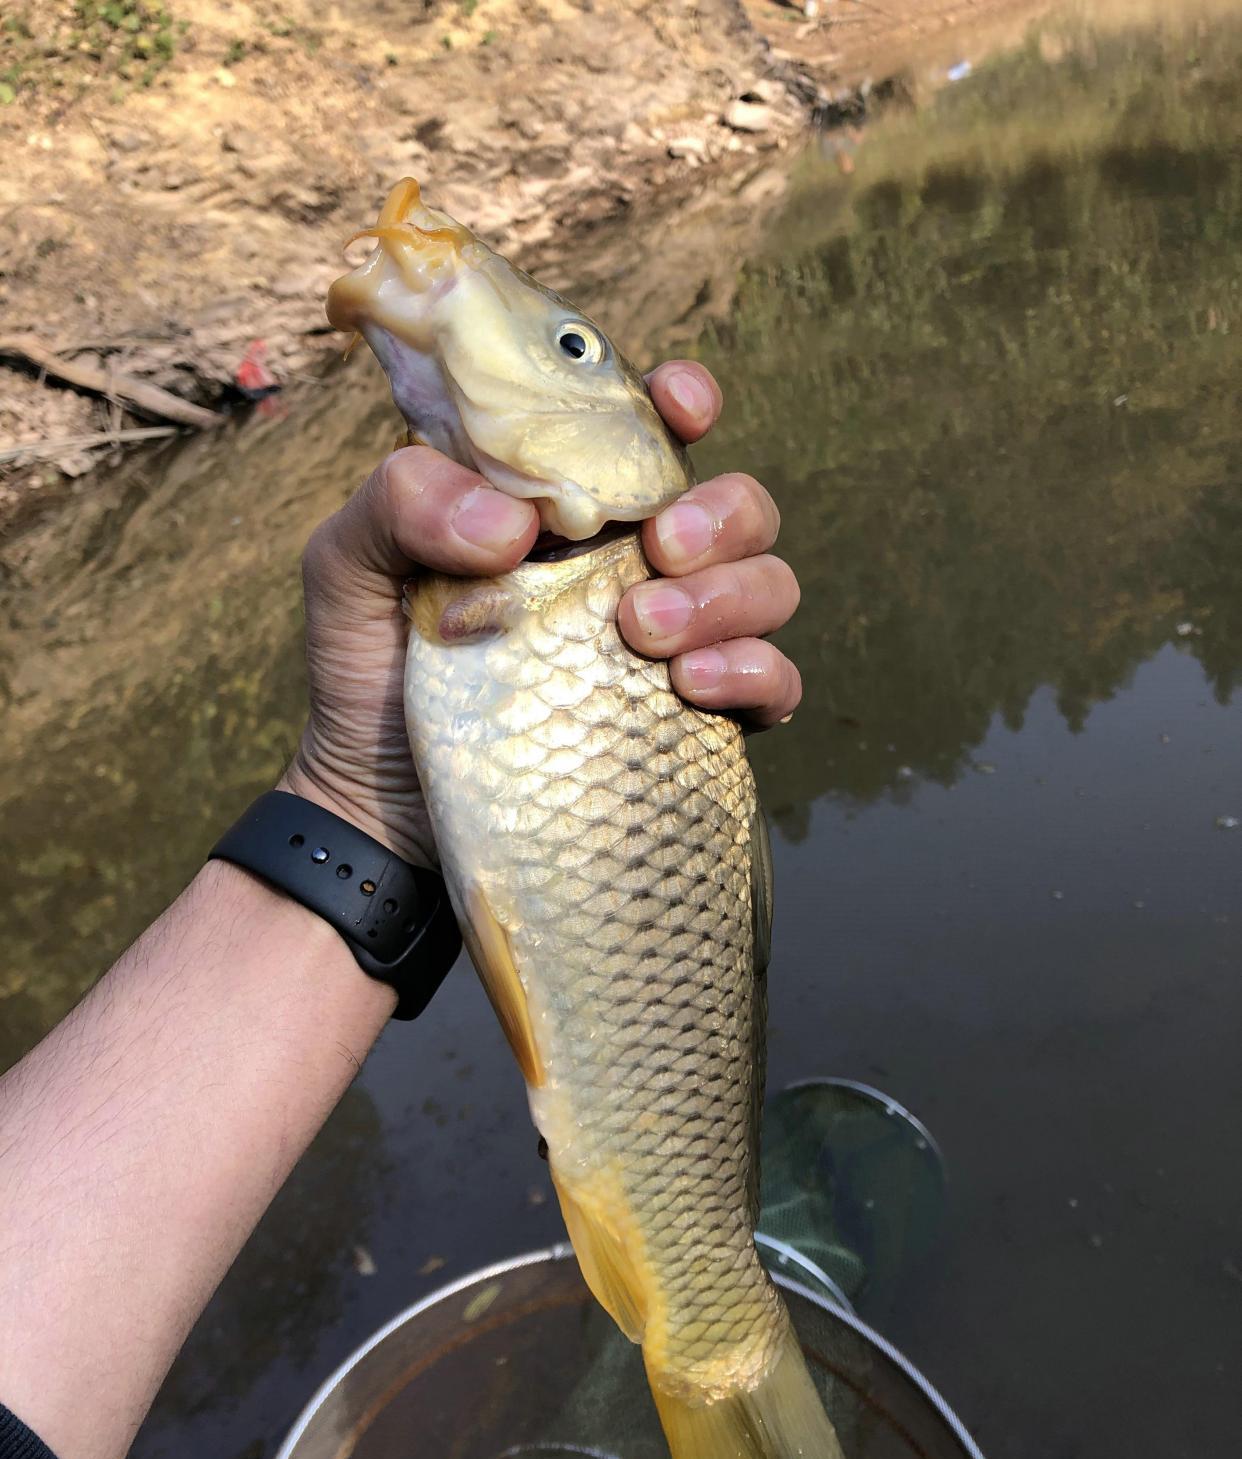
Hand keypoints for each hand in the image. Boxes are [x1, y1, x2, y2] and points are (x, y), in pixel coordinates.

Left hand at [281, 361, 802, 866]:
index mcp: (565, 509)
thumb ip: (402, 502)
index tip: (684, 408)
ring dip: (730, 594)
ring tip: (644, 633)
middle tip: (658, 551)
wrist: (377, 807)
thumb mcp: (349, 566)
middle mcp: (630, 566)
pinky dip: (755, 673)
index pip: (649, 434)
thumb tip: (515, 523)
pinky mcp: (690, 722)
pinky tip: (692, 686)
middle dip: (720, 515)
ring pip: (769, 585)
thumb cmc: (366, 672)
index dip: (684, 403)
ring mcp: (670, 644)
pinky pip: (774, 683)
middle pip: (736, 507)